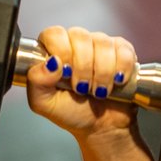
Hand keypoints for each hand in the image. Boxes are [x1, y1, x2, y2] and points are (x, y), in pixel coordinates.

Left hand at [25, 26, 138, 144]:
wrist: (100, 127)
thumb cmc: (71, 111)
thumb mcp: (44, 103)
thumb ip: (37, 81)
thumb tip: (50, 62)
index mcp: (53, 50)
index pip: (54, 33)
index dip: (62, 52)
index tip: (65, 74)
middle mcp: (76, 43)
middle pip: (80, 36)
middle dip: (82, 67)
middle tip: (81, 88)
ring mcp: (100, 45)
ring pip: (103, 43)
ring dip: (102, 73)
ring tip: (98, 90)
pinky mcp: (122, 52)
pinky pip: (124, 50)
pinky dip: (121, 69)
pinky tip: (116, 82)